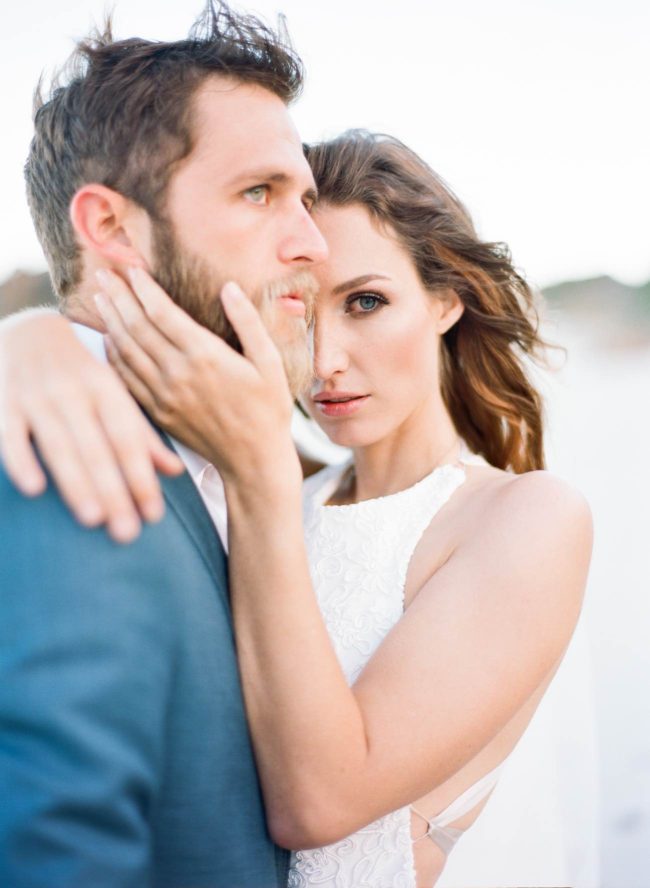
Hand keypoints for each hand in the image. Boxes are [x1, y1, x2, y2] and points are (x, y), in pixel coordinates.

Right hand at [0, 309, 183, 541]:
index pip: (129, 439)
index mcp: (106, 389)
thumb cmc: (79, 374)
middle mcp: (74, 392)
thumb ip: (141, 435)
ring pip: (60, 445)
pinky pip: (11, 435)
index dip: (142, 477)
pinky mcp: (4, 403)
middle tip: (127, 533)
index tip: (154, 515)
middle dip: (114, 491)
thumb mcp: (114, 394)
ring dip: (77, 482)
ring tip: (93, 519)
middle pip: (98, 448)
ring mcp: (37, 397)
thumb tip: (174, 472)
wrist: (27, 331)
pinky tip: (35, 489)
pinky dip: (21, 461)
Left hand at [95, 268, 300, 490]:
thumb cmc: (268, 409)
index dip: (143, 289)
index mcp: (206, 356)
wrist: (254, 460)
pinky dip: (113, 356)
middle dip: (118, 297)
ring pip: (126, 351)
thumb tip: (229, 288)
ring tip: (100, 299)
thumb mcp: (269, 363)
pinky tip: (108, 340)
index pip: (162, 313)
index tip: (131, 269)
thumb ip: (248, 323)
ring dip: (111, 322)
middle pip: (137, 327)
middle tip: (103, 275)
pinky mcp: (159, 413)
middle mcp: (179, 373)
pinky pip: (127, 379)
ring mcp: (164, 395)